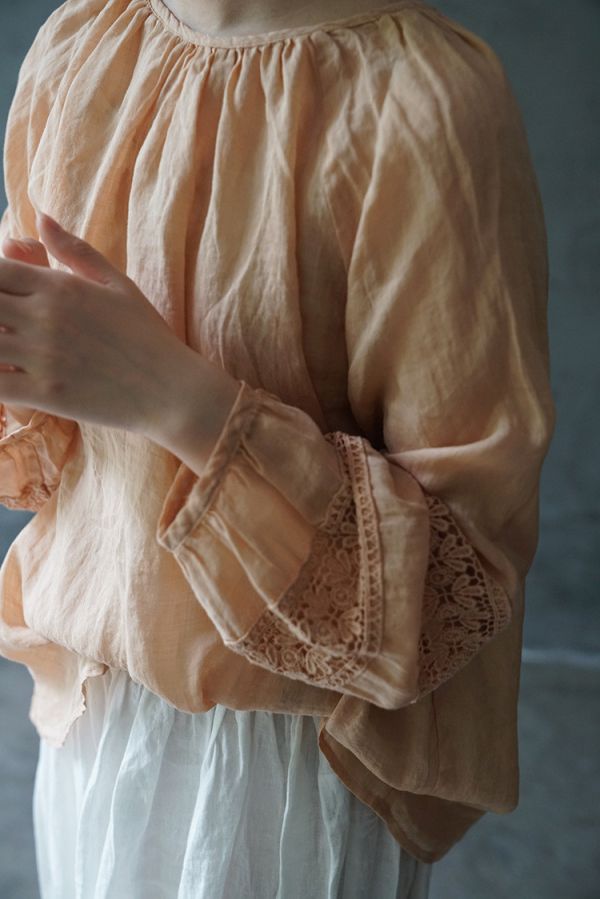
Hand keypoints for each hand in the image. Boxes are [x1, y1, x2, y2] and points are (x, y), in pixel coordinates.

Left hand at [0, 210, 196, 436]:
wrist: (172, 390)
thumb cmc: (148, 336)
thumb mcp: (118, 284)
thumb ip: (74, 251)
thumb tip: (40, 217)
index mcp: (59, 287)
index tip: (6, 295)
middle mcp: (45, 318)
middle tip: (9, 326)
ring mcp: (43, 357)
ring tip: (11, 349)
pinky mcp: (46, 395)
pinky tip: (10, 375)